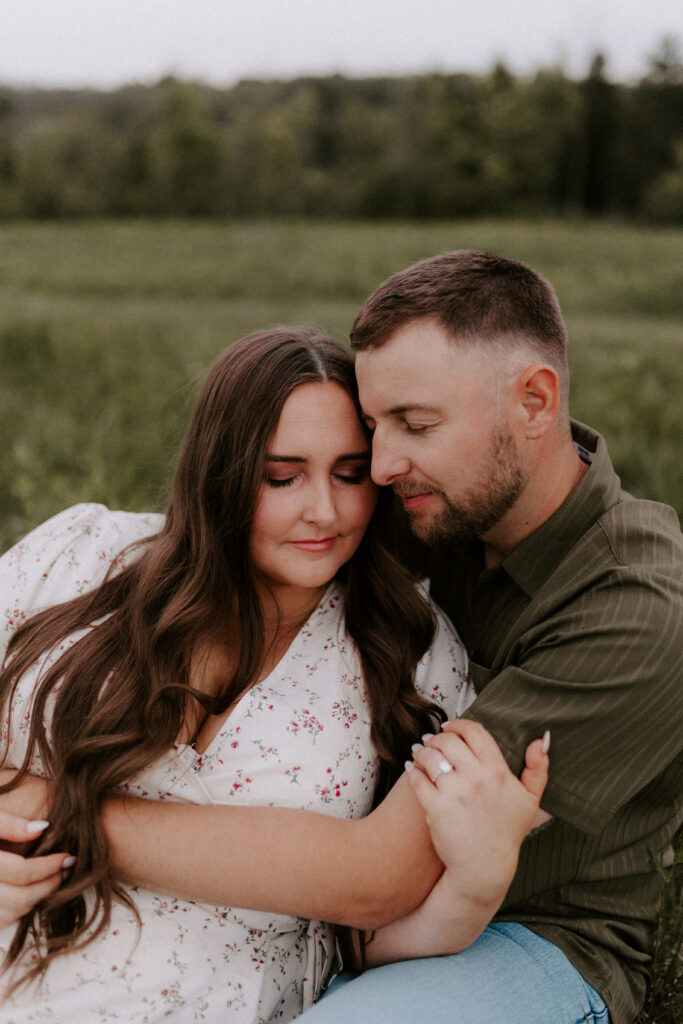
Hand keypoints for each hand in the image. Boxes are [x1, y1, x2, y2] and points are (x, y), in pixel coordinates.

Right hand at [0, 811, 71, 928]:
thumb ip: (8, 822)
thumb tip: (43, 827)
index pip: (20, 872)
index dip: (49, 866)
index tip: (69, 856)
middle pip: (17, 898)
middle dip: (48, 886)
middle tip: (67, 870)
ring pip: (9, 914)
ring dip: (36, 900)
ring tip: (54, 880)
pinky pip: (0, 921)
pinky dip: (18, 910)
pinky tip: (31, 892)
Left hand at [406, 720, 549, 906]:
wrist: (485, 868)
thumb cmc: (506, 832)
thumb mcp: (530, 801)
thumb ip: (538, 769)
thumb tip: (542, 740)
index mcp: (498, 771)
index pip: (474, 732)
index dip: (459, 725)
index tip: (450, 728)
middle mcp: (477, 777)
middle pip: (448, 740)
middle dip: (437, 738)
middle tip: (431, 742)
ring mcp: (456, 792)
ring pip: (430, 756)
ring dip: (422, 751)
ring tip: (421, 754)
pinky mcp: (436, 807)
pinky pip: (418, 779)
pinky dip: (413, 771)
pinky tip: (413, 770)